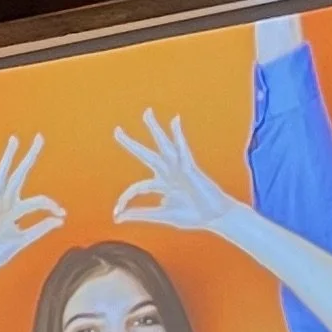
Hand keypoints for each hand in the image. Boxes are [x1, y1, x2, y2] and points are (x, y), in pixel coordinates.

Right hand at [0, 135, 63, 284]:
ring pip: (3, 177)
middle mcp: (4, 203)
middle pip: (19, 175)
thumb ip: (40, 228)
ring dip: (9, 158)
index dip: (52, 205)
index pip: (38, 200)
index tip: (62, 214)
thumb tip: (59, 220)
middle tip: (40, 137)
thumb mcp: (23, 240)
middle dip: (30, 157)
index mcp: (14, 210)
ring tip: (15, 140)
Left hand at [112, 109, 244, 238]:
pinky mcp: (191, 168)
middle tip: (116, 130)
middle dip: (131, 144)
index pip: (137, 187)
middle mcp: (167, 173)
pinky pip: (183, 149)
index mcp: (160, 185)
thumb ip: (141, 214)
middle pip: (146, 155)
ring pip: (163, 146)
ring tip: (146, 113)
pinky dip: (179, 135)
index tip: (116, 213)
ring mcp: (179, 169)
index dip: (125, 199)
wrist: (215, 216)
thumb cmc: (192, 215)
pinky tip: (175, 121)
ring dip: (155, 129)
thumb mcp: (162, 215)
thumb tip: (118, 218)